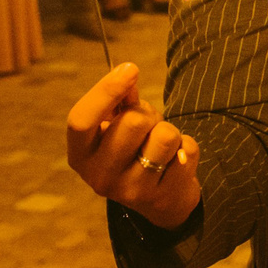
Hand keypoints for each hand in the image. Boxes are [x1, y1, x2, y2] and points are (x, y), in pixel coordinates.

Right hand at [65, 62, 201, 228]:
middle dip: (148, 113)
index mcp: (79, 155)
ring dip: (170, 131)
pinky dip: (187, 147)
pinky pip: (188, 150)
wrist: (159, 199)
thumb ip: (119, 101)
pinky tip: (175, 162)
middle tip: (148, 126)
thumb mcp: (117, 125)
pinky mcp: (163, 198)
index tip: (130, 67)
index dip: (105, 90)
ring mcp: (131, 192)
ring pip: (165, 135)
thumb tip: (127, 74)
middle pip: (133, 122)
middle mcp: (99, 177)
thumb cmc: (132, 149)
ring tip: (161, 144)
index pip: (81, 119)